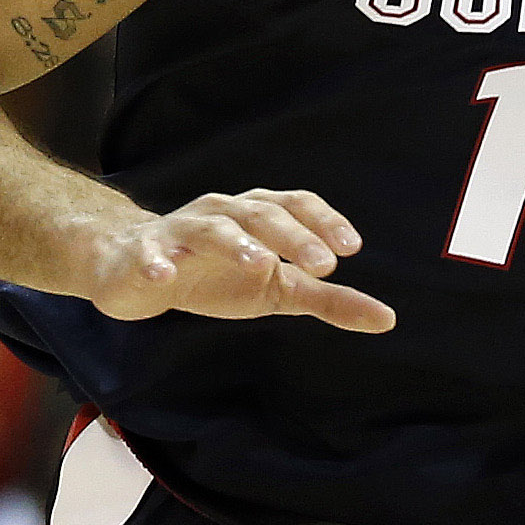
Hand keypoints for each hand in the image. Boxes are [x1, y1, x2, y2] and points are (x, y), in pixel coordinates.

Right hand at [90, 188, 395, 331]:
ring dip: (237, 243)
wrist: (136, 272)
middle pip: (262, 214)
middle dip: (293, 238)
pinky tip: (165, 276)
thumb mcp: (277, 289)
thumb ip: (328, 300)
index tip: (351, 248)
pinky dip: (158, 261)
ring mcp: (182, 230)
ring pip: (212, 228)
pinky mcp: (144, 253)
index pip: (296, 205)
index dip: (323, 221)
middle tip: (323, 266)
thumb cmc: (217, 275)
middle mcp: (223, 213)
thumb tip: (387, 319)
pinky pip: (151, 254)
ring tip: (261, 263)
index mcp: (258, 215)